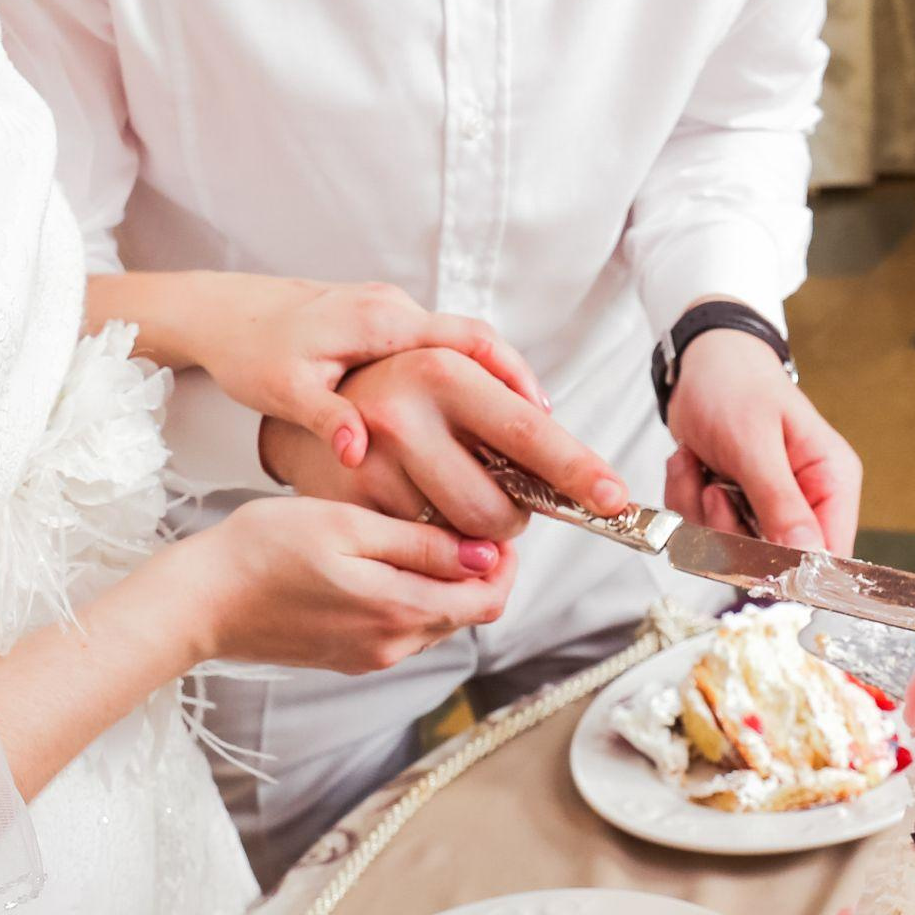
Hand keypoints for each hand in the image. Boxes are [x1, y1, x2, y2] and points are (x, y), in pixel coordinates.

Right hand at [174, 495, 515, 675]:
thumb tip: (485, 556)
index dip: (502, 560)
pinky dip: (410, 595)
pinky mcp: (346, 657)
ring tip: (418, 530)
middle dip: (476, 569)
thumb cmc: (264, 549)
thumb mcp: (346, 526)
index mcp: (398, 612)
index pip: (488, 600)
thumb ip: (419, 544)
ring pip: (435, 620)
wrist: (200, 600)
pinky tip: (382, 559)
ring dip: (443, 582)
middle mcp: (391, 646)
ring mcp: (368, 657)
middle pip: (466, 612)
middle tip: (457, 514)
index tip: (489, 518)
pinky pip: (400, 628)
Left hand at [188, 277, 546, 470]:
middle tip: (555, 440)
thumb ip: (325, 417)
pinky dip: (470, 385)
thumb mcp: (281, 389)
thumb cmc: (249, 349)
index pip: (467, 341)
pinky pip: (444, 353)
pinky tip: (479, 426)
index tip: (544, 418)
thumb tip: (358, 452)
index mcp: (379, 320)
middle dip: (523, 389)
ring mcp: (392, 315)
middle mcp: (395, 309)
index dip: (512, 377)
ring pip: (467, 350)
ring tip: (528, 443)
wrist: (222, 313)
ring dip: (499, 388)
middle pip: (483, 345)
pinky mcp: (384, 327)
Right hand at [267, 346, 628, 540]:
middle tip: (500, 496)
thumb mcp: (447, 360)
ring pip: (463, 541)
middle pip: (498, 509)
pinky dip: (435, 546)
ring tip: (451, 500)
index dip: (576, 469)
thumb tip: (561, 436)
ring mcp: (372, 469)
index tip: (614, 497)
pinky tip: (417, 512)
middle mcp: (404, 418)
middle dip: (514, 518)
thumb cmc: (391, 387)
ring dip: (475, 536)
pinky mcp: (350, 512)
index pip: (526, 432)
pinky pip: (423, 554)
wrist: (299, 413)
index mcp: (440, 373)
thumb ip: (507, 386)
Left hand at [662, 326, 860, 552]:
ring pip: (732, 547)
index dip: (793, 566)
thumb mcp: (755, 442)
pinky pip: (704, 530)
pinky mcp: (734, 504)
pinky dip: (687, 499)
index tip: (751, 553)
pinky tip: (690, 463)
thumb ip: (780, 502)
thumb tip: (808, 556)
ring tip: (698, 463)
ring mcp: (767, 505)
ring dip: (700, 510)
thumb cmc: (736, 385)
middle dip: (729, 528)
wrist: (698, 362)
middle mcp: (805, 500)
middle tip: (715, 487)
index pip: (831, 552)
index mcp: (831, 480)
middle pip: (774, 558)